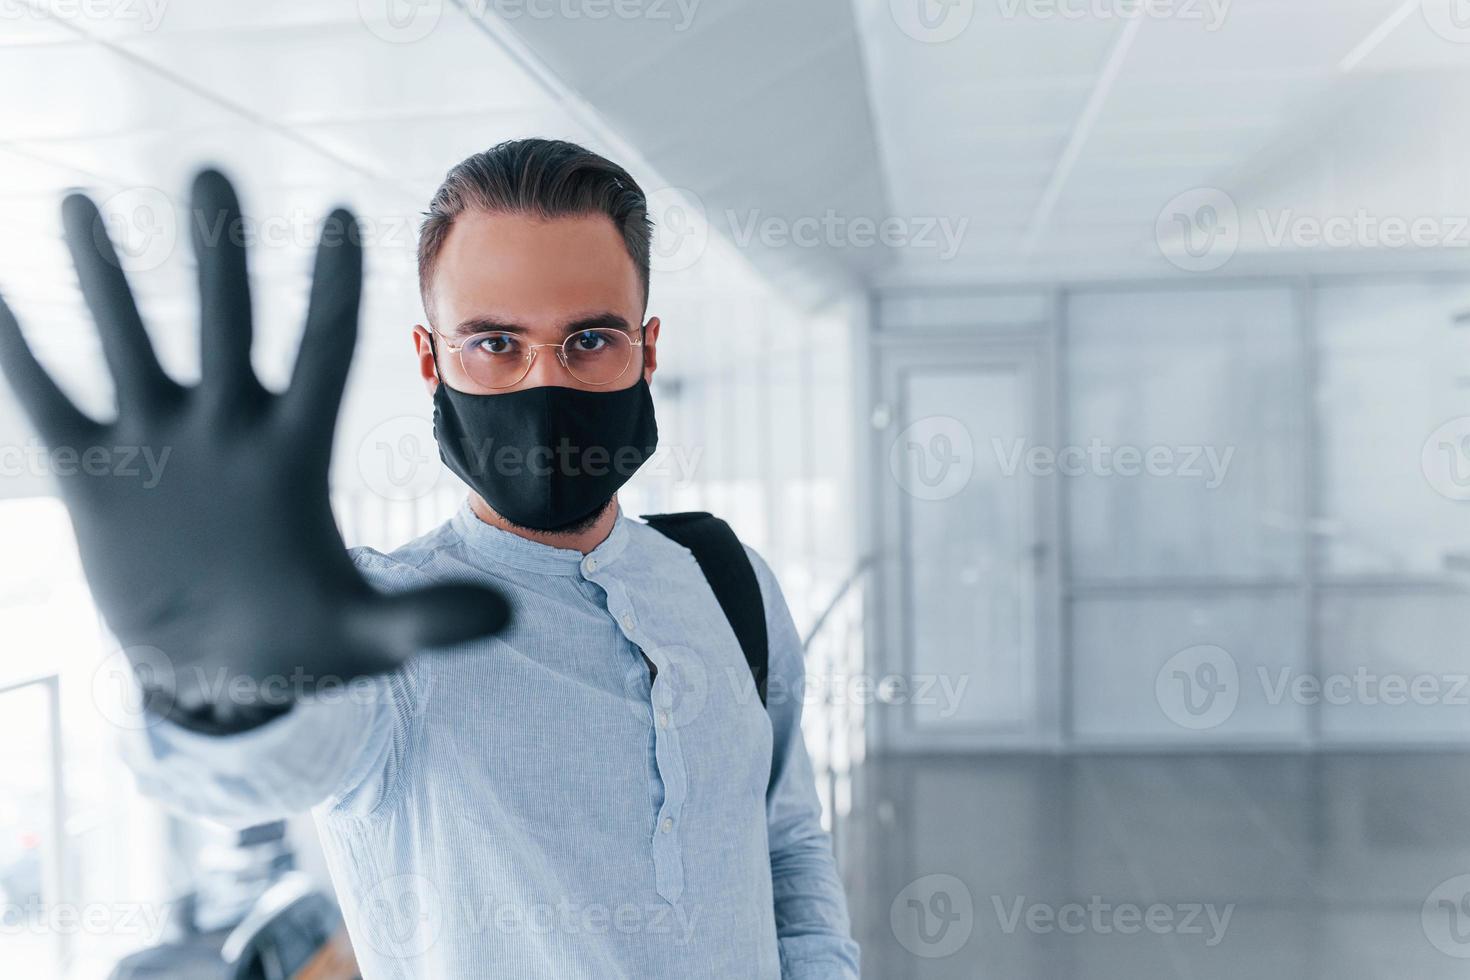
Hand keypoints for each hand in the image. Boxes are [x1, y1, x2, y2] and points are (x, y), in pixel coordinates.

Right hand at [0, 170, 509, 732]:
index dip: (331, 289)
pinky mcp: (96, 475)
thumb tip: (508, 616)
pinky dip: (21, 356)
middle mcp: (228, 429)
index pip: (322, 352)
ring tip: (85, 203)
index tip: (340, 214)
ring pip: (131, 343)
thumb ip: (426, 619)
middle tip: (210, 169)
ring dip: (106, 280)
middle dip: (217, 252)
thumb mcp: (364, 637)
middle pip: (226, 322)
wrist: (215, 675)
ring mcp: (159, 445)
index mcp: (296, 452)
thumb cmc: (299, 643)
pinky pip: (50, 402)